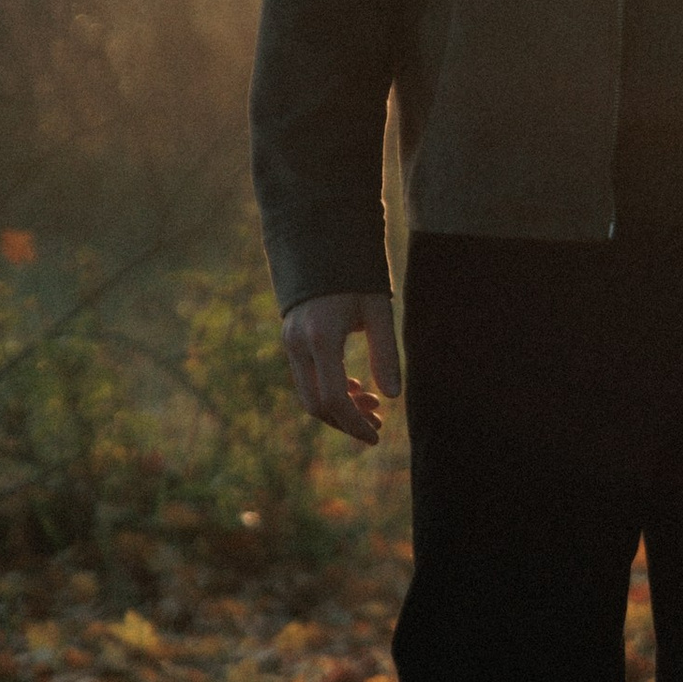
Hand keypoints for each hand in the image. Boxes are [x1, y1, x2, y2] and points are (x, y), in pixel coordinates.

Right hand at [281, 291, 400, 444]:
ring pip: (308, 394)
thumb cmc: (358, 276)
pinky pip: (306, 378)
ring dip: (339, 408)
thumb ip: (386, 352)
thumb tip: (393, 397)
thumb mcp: (378, 311)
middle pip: (316, 404)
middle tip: (377, 426)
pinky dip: (329, 390)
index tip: (376, 436)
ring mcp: (289, 342)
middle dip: (346, 421)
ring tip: (373, 407)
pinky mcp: (290, 340)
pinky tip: (356, 389)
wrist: (322, 245)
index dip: (354, 424)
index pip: (334, 398)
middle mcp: (298, 343)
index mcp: (322, 336)